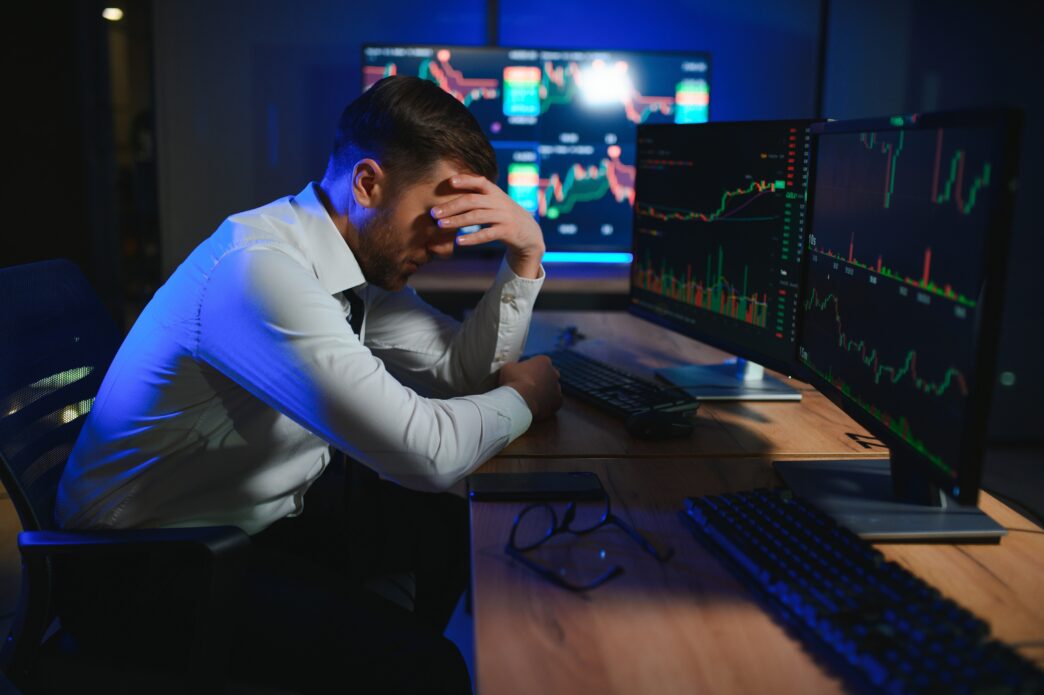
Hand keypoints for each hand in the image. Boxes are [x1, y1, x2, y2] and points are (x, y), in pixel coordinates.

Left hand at [430, 174, 544, 278]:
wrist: (530, 234)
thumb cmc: (505, 217)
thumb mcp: (496, 203)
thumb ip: (479, 197)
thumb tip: (451, 190)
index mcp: (495, 192)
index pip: (480, 181)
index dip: (465, 180)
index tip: (449, 182)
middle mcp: (500, 202)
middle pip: (472, 200)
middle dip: (451, 206)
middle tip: (433, 212)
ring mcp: (504, 216)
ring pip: (477, 216)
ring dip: (457, 221)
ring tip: (441, 225)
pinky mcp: (508, 231)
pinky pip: (487, 234)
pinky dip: (472, 238)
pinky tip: (459, 241)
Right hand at [499, 356, 561, 420]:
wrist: (520, 401)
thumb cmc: (514, 380)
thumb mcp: (509, 367)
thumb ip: (515, 366)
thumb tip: (515, 369)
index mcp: (543, 361)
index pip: (539, 362)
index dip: (531, 368)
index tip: (523, 374)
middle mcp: (554, 373)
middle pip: (548, 374)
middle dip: (541, 378)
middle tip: (529, 385)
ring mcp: (558, 388)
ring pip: (551, 388)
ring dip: (544, 391)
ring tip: (531, 397)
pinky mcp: (558, 402)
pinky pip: (552, 401)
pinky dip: (546, 403)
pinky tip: (537, 406)